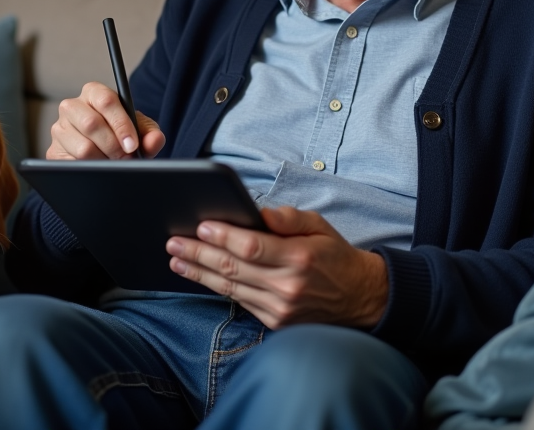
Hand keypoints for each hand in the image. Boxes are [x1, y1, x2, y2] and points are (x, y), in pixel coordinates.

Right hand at [46, 81, 165, 159]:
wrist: (104, 152)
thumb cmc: (122, 134)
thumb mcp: (139, 131)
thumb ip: (150, 133)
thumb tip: (156, 140)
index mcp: (94, 92)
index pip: (106, 101)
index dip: (121, 124)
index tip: (132, 144)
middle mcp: (71, 106)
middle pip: (92, 124)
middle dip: (114, 146)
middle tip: (127, 159)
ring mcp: (59, 129)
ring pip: (82, 148)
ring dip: (103, 160)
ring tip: (114, 163)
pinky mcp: (53, 152)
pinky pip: (72, 165)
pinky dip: (90, 170)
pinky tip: (99, 169)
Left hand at [165, 205, 388, 328]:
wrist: (360, 299)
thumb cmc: (335, 256)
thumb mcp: (320, 226)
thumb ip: (289, 218)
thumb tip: (259, 212)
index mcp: (300, 257)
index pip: (252, 246)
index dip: (223, 236)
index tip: (201, 226)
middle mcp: (288, 285)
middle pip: (233, 268)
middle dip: (199, 253)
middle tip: (173, 242)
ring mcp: (280, 308)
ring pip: (230, 287)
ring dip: (199, 272)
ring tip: (176, 259)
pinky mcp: (275, 322)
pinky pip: (239, 301)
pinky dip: (216, 287)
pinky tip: (200, 275)